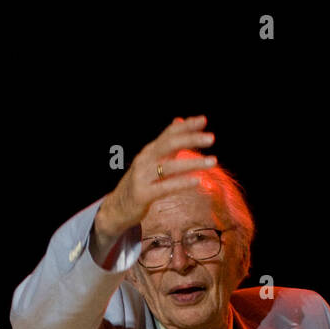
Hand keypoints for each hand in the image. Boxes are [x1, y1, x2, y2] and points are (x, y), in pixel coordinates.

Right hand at [91, 115, 216, 264]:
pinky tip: (197, 181)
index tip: (203, 120)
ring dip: (193, 163)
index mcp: (149, 151)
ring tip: (213, 161)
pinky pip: (165, 187)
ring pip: (170, 166)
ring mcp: (143, 176)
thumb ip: (167, 144)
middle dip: (191, 139)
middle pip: (169, 144)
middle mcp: (145, 160)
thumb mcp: (152, 161)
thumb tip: (179, 121)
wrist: (116, 207)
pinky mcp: (143, 194)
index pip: (168, 134)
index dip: (185, 126)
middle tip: (211, 138)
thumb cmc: (140, 183)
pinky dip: (181, 183)